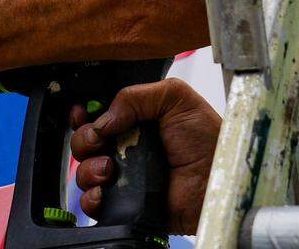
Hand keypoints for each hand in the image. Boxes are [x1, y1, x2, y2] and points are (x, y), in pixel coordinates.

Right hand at [70, 79, 220, 234]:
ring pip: (84, 171)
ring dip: (88, 169)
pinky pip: (93, 202)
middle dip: (85, 140)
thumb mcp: (176, 97)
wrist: (215, 181)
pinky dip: (90, 198)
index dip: (85, 114)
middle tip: (100, 142)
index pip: (98, 114)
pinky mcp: (124, 202)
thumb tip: (102, 119)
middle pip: (86, 141)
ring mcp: (124, 176)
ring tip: (109, 170)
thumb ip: (136, 96)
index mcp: (136, 119)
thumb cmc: (206, 139)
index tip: (82, 114)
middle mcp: (126, 146)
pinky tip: (103, 192)